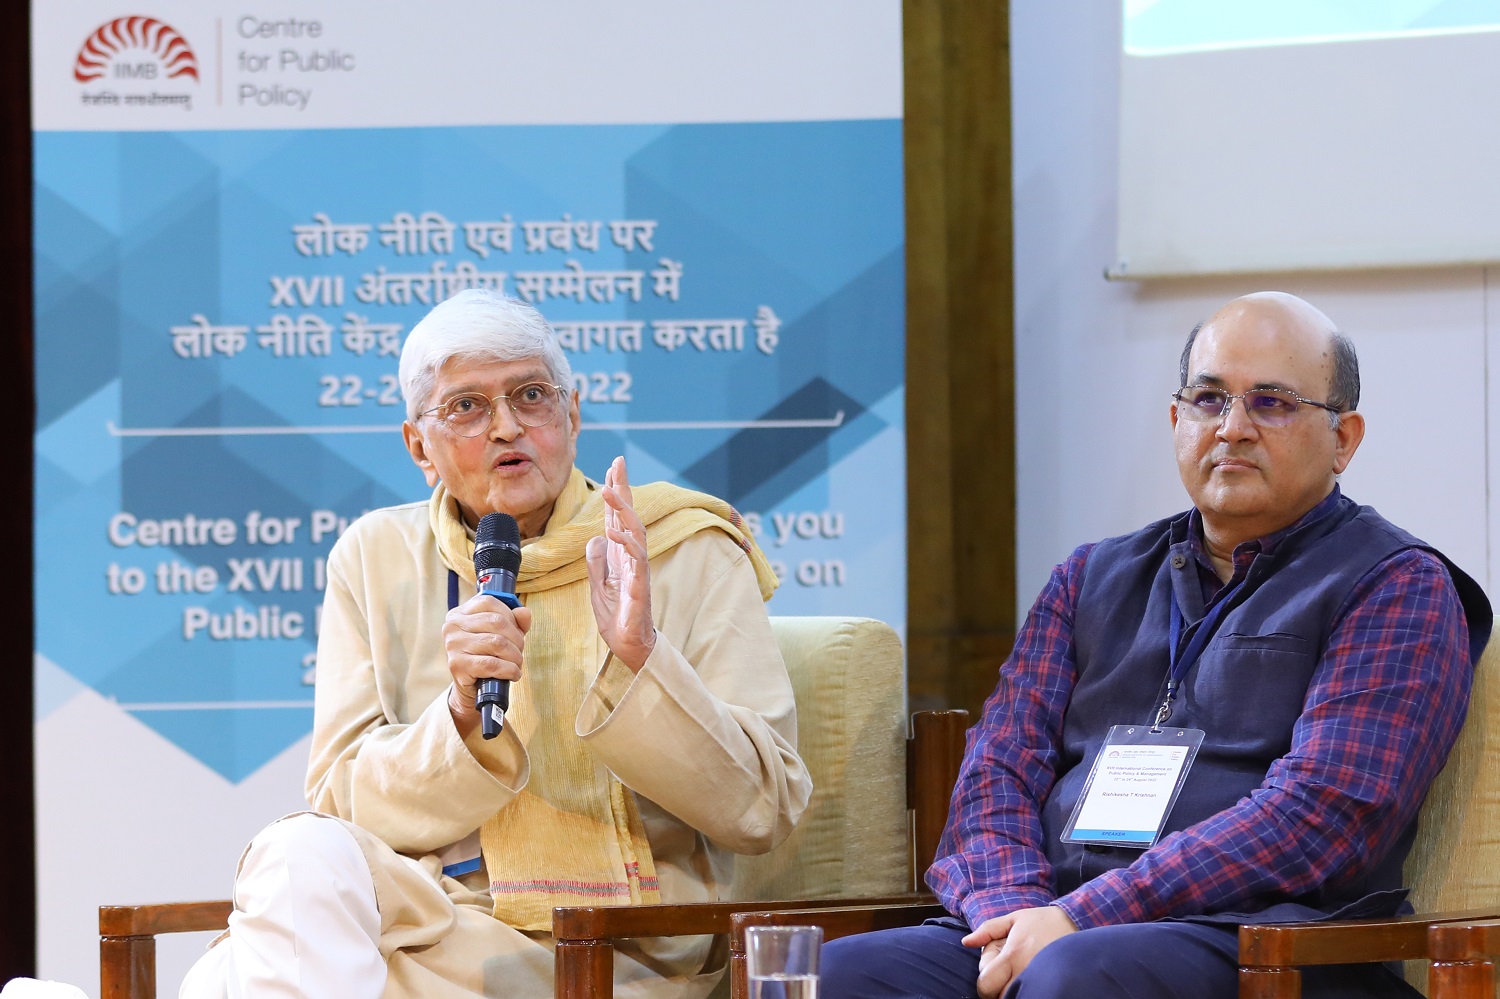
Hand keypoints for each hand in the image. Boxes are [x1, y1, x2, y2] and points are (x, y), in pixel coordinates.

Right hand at [443, 591, 531, 737]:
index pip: (489, 602)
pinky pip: (492, 664)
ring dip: (515, 656)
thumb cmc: (487, 655)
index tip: (517, 631)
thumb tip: (524, 612)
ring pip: (497, 643)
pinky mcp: (457, 665)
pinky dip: (509, 670)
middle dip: (516, 638)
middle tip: (520, 651)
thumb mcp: (503, 635)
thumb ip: (516, 621)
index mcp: (460, 613)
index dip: (510, 615)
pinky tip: (513, 674)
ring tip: (517, 663)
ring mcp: (453, 645)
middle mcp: (452, 626)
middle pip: (496, 622)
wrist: (472, 687)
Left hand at [585, 456, 655, 672]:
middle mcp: (633, 558)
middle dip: (624, 489)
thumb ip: (597, 563)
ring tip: (611, 490)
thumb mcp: (598, 587)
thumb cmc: (618, 618)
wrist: (629, 646)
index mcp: (622, 556)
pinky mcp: (640, 587)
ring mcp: (638, 571)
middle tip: (618, 464)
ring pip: (635, 532)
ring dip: (623, 510)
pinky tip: (613, 532)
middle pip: (629, 517)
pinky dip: (626, 544)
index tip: (615, 467)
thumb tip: (595, 539)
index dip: (617, 492)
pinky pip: (636, 560)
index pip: (618, 518)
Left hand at [963, 906, 1077, 998]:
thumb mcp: (1014, 919)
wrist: (1078, 924)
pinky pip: (1033, 995)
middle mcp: (1025, 972)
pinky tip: (1030, 978)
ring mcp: (1039, 980)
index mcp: (1013, 955)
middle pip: (1000, 997)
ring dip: (1012, 990)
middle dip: (998, 987)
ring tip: (1020, 973)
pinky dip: (1027, 991)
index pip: (986, 985)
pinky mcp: (1052, 985)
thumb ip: (988, 930)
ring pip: (1016, 998)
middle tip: (1008, 971)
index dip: (984, 982)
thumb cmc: (1043, 921)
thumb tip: (966, 941)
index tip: (993, 969)